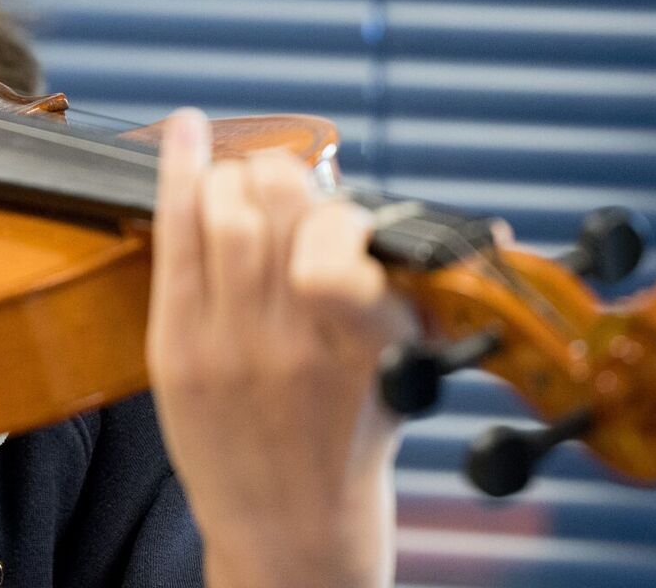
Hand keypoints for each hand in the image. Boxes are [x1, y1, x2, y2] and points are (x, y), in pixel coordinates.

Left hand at [147, 109, 413, 587]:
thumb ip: (412, 291)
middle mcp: (296, 335)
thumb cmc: (350, 434)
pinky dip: (177, 172)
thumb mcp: (406, 365)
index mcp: (364, 336)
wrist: (291, 525)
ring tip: (237, 187)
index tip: (333, 209)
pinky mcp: (176, 346)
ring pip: (219, 210)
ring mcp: (228, 340)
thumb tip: (485, 225)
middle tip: (279, 186)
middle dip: (278, 175)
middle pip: (274, 201)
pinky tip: (186, 131)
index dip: (334, 208)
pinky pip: (170, 239)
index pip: (341, 235)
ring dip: (229, 178)